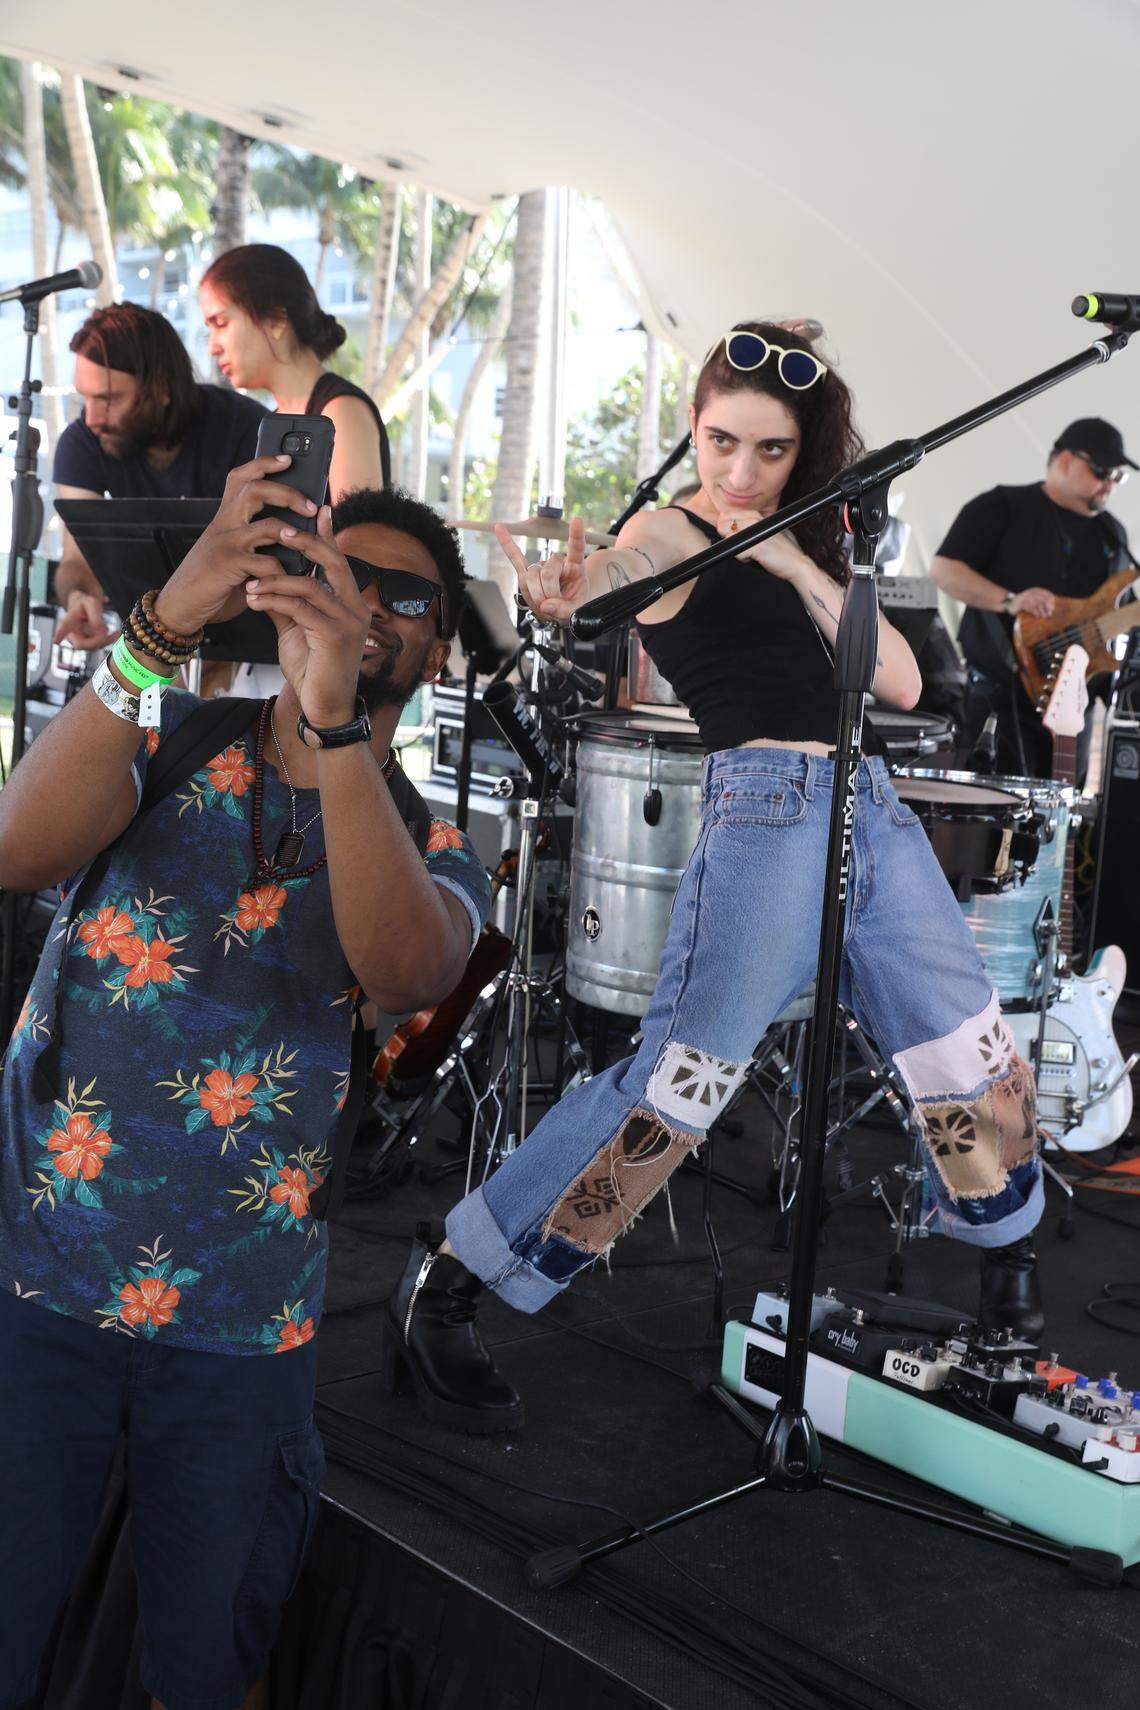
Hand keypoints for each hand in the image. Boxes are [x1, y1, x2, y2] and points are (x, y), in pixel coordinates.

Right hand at [53, 591, 116, 650]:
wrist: (84, 606)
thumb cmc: (85, 603)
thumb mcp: (92, 604)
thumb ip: (96, 618)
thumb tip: (101, 634)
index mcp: (69, 621)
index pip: (64, 627)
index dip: (60, 634)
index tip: (55, 640)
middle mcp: (72, 634)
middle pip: (80, 644)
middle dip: (95, 641)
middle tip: (107, 630)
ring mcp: (80, 640)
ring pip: (92, 647)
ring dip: (105, 640)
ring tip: (113, 630)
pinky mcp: (89, 643)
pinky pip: (99, 646)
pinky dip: (109, 641)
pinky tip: (116, 634)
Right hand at [151, 453, 319, 635]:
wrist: (179, 607)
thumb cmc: (212, 582)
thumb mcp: (231, 554)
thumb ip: (254, 543)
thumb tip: (292, 537)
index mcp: (225, 518)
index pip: (241, 477)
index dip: (264, 464)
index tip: (287, 459)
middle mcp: (224, 525)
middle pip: (255, 490)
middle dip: (287, 493)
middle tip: (310, 505)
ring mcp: (225, 544)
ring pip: (267, 526)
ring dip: (293, 533)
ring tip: (308, 541)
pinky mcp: (229, 566)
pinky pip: (266, 563)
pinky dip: (283, 572)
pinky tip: (290, 581)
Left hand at [244, 507, 369, 725]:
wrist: (323, 708)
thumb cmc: (314, 670)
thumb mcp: (298, 630)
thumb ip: (288, 604)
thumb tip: (267, 579)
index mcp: (352, 604)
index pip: (339, 562)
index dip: (329, 535)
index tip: (319, 509)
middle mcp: (357, 609)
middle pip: (333, 562)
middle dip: (305, 542)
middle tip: (279, 530)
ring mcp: (350, 623)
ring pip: (311, 585)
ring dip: (276, 580)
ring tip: (251, 582)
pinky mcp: (336, 637)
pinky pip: (301, 608)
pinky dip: (274, 600)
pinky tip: (255, 599)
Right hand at [494, 516, 588, 623]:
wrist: (561, 610)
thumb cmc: (571, 606)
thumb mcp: (575, 611)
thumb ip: (564, 610)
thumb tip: (545, 606)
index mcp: (576, 567)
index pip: (577, 547)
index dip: (576, 535)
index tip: (577, 520)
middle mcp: (558, 562)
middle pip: (547, 571)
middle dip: (549, 592)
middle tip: (554, 604)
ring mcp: (541, 566)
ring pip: (532, 576)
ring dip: (536, 594)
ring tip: (545, 603)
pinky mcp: (527, 573)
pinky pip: (515, 557)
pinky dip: (507, 544)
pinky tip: (499, 527)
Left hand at [716, 511, 806, 580]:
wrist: (797, 564)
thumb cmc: (783, 551)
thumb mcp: (766, 532)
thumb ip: (751, 527)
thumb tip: (728, 526)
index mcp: (756, 515)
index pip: (727, 514)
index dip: (726, 527)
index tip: (733, 537)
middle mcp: (755, 519)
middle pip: (724, 524)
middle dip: (728, 537)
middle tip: (743, 547)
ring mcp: (755, 532)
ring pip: (728, 537)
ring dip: (735, 548)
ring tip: (750, 553)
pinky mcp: (756, 546)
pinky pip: (736, 551)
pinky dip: (742, 558)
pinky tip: (754, 559)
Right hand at [1010, 586, 1054, 618]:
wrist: (1010, 603)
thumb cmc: (1024, 603)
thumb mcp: (1033, 600)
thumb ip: (1041, 602)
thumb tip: (1051, 609)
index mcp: (1035, 590)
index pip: (1047, 594)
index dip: (1051, 601)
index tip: (1053, 608)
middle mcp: (1031, 592)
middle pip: (1043, 599)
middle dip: (1047, 607)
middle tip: (1049, 614)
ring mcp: (1026, 597)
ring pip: (1037, 604)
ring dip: (1042, 611)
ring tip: (1044, 616)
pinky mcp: (1022, 603)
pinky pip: (1031, 608)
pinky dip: (1035, 613)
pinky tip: (1037, 616)